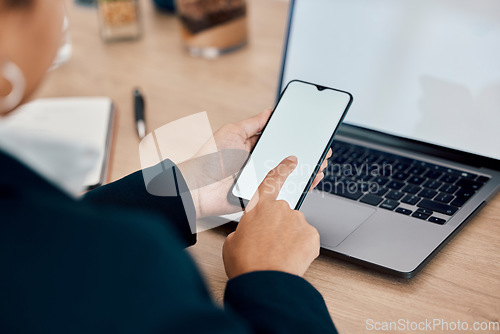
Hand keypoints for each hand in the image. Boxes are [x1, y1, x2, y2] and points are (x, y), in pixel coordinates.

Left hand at [180, 109, 331, 217]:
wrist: (198, 188)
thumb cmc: (209, 159)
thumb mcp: (231, 132)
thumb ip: (252, 123)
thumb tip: (269, 111)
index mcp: (251, 146)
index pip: (277, 139)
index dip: (293, 136)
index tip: (309, 132)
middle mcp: (258, 162)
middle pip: (286, 157)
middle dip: (305, 152)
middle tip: (322, 148)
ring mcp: (261, 179)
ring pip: (288, 174)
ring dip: (306, 168)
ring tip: (321, 162)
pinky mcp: (261, 194)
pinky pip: (283, 190)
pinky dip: (298, 185)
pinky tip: (310, 178)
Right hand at [222, 156, 319, 278]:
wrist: (265, 283)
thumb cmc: (246, 263)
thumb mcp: (232, 242)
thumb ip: (243, 230)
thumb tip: (248, 233)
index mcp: (259, 207)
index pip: (271, 181)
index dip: (282, 170)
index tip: (292, 161)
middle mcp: (281, 209)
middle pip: (283, 212)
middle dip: (278, 226)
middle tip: (269, 246)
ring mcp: (299, 221)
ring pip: (296, 226)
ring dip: (289, 238)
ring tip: (278, 256)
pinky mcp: (312, 235)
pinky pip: (307, 239)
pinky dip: (300, 248)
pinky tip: (290, 259)